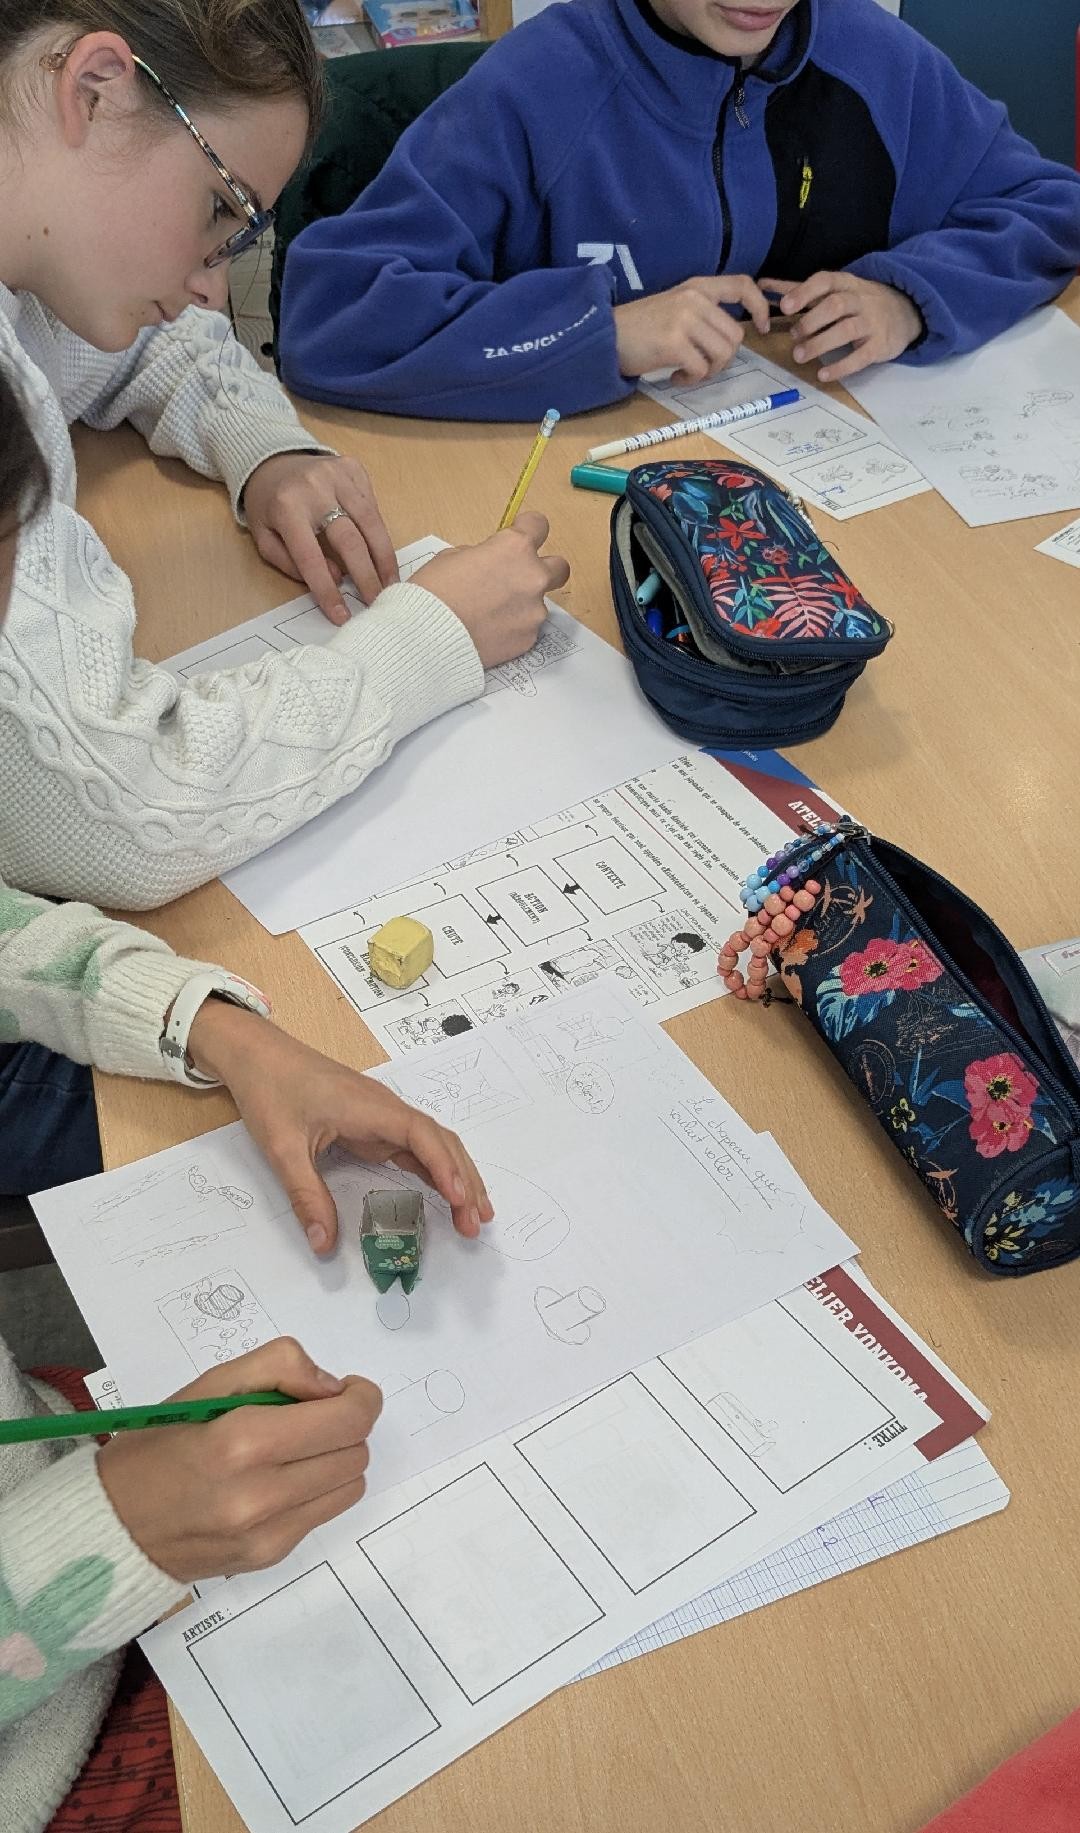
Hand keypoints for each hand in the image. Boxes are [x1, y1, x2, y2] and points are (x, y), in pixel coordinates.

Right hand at [98, 1340, 381, 1580]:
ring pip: (351, 1485)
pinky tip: (276, 1481)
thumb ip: (276, 1367)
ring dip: (336, 1459)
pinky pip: (323, 1514)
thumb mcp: (207, 1384)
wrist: (112, 1527)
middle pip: (356, 1451)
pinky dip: (314, 1490)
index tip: (344, 1389)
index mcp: (244, 1441)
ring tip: (294, 1449)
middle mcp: (263, 1494)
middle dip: (345, 1425)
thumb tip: (332, 1386)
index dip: (361, 1397)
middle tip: (310, 1416)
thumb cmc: (158, 1445)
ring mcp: (269, 1534)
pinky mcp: (270, 1557)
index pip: (349, 1420)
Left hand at [188, 1004, 492, 1252]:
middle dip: (464, 1180)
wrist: (257, 1053)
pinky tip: (446, 1192)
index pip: (422, 1136)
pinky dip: (435, 1170)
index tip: (460, 1200)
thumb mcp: (283, 1148)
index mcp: (371, 1108)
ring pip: (432, 1144)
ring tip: (473, 1214)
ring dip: (456, 1176)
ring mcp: (381, 1116)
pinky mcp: (372, 1123)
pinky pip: (413, 1147)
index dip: (445, 1167)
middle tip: (476, 1223)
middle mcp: (385, 1109)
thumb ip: (306, 1197)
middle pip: (440, 1141)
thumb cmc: (271, 1089)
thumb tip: (323, 1246)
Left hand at [243, 452, 398, 624]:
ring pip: (371, 522)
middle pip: (350, 540)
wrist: (272, 460)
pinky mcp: (354, 469)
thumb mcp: (265, 538)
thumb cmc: (269, 506)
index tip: (342, 615)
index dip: (327, 590)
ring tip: (391, 582)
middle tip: (377, 601)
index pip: (311, 558)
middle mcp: (315, 488)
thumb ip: (292, 563)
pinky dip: (379, 532)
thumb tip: (336, 576)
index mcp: (286, 508)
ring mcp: (338, 475)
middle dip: (366, 576)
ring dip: (384, 557)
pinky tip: (382, 552)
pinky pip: (373, 506)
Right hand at [411, 512, 569, 668]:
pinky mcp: (529, 639)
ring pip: (539, 602)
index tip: (519, 534)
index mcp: (514, 548)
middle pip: (559, 567)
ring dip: (522, 603)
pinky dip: (513, 627)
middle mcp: (533, 577)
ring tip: (491, 613)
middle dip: (543, 569)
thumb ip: (482, 555)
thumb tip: (489, 562)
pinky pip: (527, 628)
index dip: (527, 529)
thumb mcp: (452, 557)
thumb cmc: (433, 593)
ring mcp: (534, 611)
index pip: (539, 525)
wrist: (428, 638)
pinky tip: (490, 631)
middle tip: (519, 577)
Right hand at [613, 276, 770, 384]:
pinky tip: (674, 377)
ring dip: (708, 371)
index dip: (759, 306)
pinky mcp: (674, 343)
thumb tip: (732, 337)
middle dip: (724, 359)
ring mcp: (684, 320)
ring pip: (722, 354)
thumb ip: (702, 313)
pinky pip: (701, 369)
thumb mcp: (674, 307)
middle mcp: (693, 299)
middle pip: (735, 335)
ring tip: (687, 371)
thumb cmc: (639, 328)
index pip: (742, 285)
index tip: (762, 327)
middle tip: (702, 366)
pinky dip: (690, 379)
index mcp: (696, 287)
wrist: (604, 336)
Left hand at [760, 272, 922, 383]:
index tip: (785, 307)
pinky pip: (861, 357)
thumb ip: (799, 290)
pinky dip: (841, 366)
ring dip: (820, 343)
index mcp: (845, 284)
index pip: (825, 281)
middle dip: (811, 321)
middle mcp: (860, 299)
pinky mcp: (880, 345)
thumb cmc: (859, 301)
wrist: (905, 311)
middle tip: (793, 337)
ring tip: (800, 356)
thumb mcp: (834, 290)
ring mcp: (872, 322)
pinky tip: (823, 375)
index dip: (805, 292)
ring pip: (846, 329)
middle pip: (836, 305)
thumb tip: (762, 285)